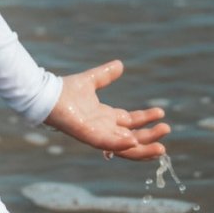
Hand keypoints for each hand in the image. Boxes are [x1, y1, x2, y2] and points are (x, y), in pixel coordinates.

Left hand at [45, 58, 169, 159]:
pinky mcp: (87, 135)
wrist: (47, 95)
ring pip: (124, 147)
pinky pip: (106, 143)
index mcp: (105, 117)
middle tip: (166, 131)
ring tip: (161, 147)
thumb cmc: (64, 90)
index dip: (146, 119)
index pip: (130, 122)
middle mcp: (103, 128)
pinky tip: (133, 141)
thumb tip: (120, 65)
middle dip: (150, 136)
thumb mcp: (91, 80)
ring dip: (142, 148)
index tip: (161, 113)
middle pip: (132, 138)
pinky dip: (120, 144)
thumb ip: (105, 74)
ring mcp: (96, 134)